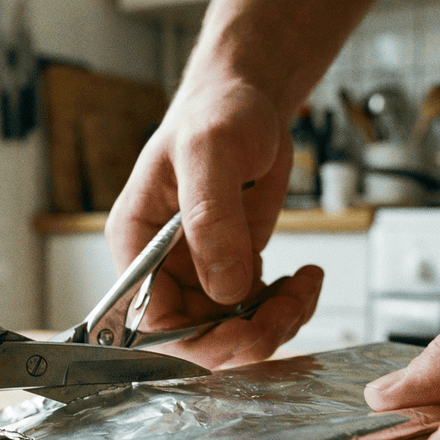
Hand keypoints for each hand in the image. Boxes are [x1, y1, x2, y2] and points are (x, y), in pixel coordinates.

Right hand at [105, 78, 322, 369]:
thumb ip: (212, 219)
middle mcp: (163, 268)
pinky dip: (287, 308)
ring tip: (304, 285)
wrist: (250, 102)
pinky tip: (304, 279)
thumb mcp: (211, 152)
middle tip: (287, 307)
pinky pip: (255, 315)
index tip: (242, 324)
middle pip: (194, 338)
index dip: (195, 336)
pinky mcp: (233, 271)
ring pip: (231, 333)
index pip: (150, 319)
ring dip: (275, 322)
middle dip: (245, 335)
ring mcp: (199, 274)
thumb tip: (225, 288)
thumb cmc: (217, 112)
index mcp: (136, 243)